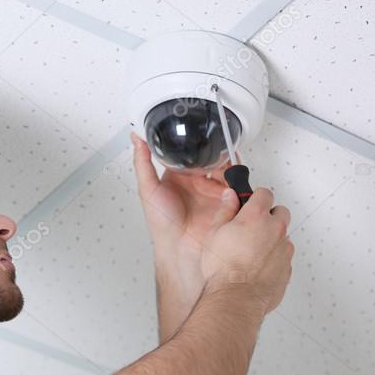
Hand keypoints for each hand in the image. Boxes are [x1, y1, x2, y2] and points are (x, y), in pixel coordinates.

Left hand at [130, 131, 240, 259]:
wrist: (181, 246)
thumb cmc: (162, 223)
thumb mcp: (148, 189)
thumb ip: (143, 163)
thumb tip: (137, 139)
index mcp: (178, 177)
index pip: (188, 153)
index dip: (192, 141)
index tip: (196, 128)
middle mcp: (196, 182)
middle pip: (209, 157)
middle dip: (214, 148)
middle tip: (215, 142)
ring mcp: (212, 190)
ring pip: (225, 166)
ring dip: (227, 159)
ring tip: (223, 157)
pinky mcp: (226, 199)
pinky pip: (236, 182)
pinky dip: (238, 175)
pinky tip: (233, 172)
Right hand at [201, 187, 294, 314]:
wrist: (235, 298)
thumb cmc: (223, 269)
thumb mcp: (214, 233)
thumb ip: (225, 210)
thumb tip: (230, 197)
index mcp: (256, 217)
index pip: (264, 193)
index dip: (255, 197)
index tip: (249, 203)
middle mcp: (275, 230)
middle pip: (281, 212)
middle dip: (269, 216)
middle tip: (252, 227)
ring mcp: (284, 249)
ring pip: (283, 236)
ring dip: (271, 239)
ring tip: (251, 252)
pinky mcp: (288, 267)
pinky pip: (283, 256)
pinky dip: (274, 258)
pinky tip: (257, 266)